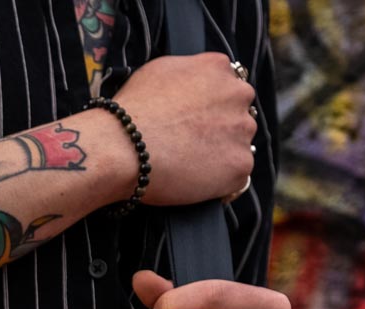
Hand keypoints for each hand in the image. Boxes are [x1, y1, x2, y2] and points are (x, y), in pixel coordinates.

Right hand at [111, 53, 255, 206]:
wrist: (122, 149)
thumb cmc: (132, 112)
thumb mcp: (160, 70)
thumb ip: (189, 72)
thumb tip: (193, 85)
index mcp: (219, 68)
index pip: (228, 87)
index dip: (210, 107)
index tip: (195, 122)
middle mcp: (238, 94)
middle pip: (239, 115)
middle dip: (221, 130)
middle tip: (191, 147)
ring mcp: (242, 131)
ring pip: (239, 146)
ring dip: (221, 156)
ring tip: (189, 167)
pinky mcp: (239, 165)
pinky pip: (237, 177)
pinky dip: (219, 184)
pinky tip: (194, 184)